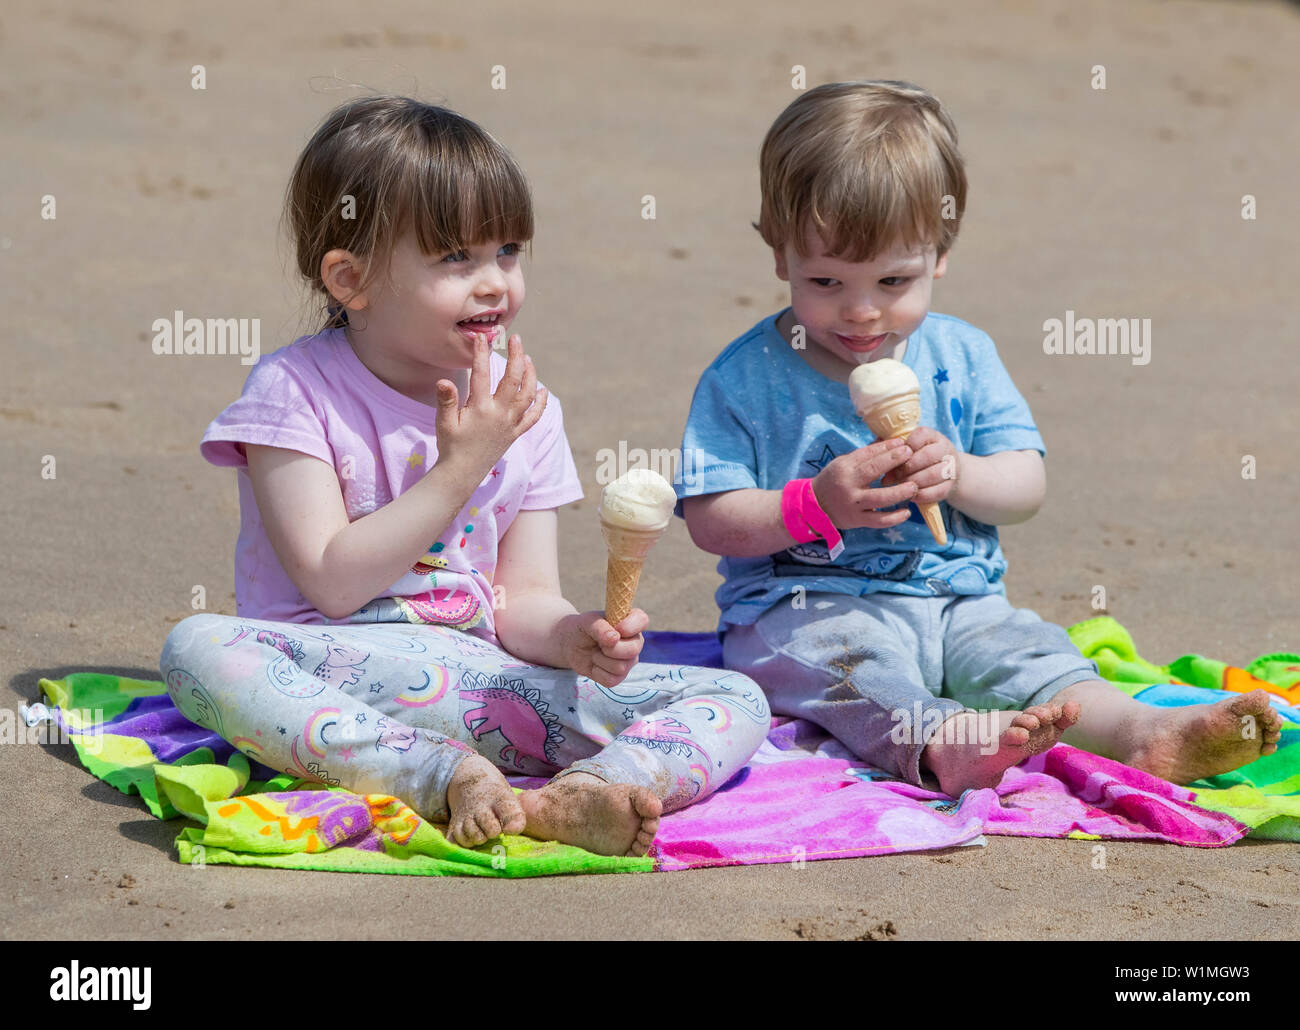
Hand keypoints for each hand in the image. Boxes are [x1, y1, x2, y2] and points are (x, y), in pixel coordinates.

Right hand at [434, 333, 547, 478]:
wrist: (462, 473)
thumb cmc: (451, 446)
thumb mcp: (444, 423)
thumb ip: (446, 400)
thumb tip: (444, 380)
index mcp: (480, 409)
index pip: (482, 374)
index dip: (481, 353)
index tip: (482, 337)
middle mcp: (499, 414)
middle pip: (513, 379)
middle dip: (516, 356)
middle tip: (516, 338)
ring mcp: (510, 424)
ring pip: (527, 395)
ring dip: (530, 375)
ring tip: (528, 358)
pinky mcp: (516, 433)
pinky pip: (533, 417)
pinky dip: (540, 403)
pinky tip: (542, 390)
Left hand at [562, 609, 647, 687]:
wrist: (571, 644)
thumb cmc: (583, 628)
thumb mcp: (587, 622)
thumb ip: (600, 626)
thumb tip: (614, 638)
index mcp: (631, 622)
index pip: (642, 620)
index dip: (630, 626)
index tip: (616, 628)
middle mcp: (634, 642)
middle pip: (633, 650)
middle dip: (611, 648)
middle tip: (599, 643)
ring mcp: (628, 660)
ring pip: (621, 667)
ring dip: (601, 660)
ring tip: (595, 653)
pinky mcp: (619, 676)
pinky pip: (612, 680)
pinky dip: (597, 672)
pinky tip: (595, 664)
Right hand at [811, 438, 918, 530]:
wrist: (815, 506)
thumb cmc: (834, 480)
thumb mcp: (844, 463)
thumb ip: (866, 455)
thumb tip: (890, 442)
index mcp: (844, 468)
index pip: (868, 455)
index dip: (887, 448)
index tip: (903, 443)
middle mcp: (848, 485)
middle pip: (873, 471)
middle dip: (893, 461)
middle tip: (911, 454)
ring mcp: (853, 504)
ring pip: (880, 498)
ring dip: (899, 492)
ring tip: (914, 486)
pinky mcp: (857, 520)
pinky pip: (879, 521)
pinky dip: (894, 518)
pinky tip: (907, 513)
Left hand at [880, 427, 958, 504]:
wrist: (943, 472)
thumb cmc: (915, 458)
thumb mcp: (906, 448)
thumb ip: (891, 446)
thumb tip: (872, 448)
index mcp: (932, 436)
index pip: (921, 435)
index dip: (905, 446)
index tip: (893, 454)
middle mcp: (944, 449)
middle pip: (928, 456)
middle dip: (906, 467)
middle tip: (890, 476)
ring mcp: (950, 467)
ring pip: (934, 474)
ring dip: (913, 481)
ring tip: (899, 487)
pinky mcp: (950, 486)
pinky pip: (937, 492)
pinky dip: (922, 495)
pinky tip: (910, 496)